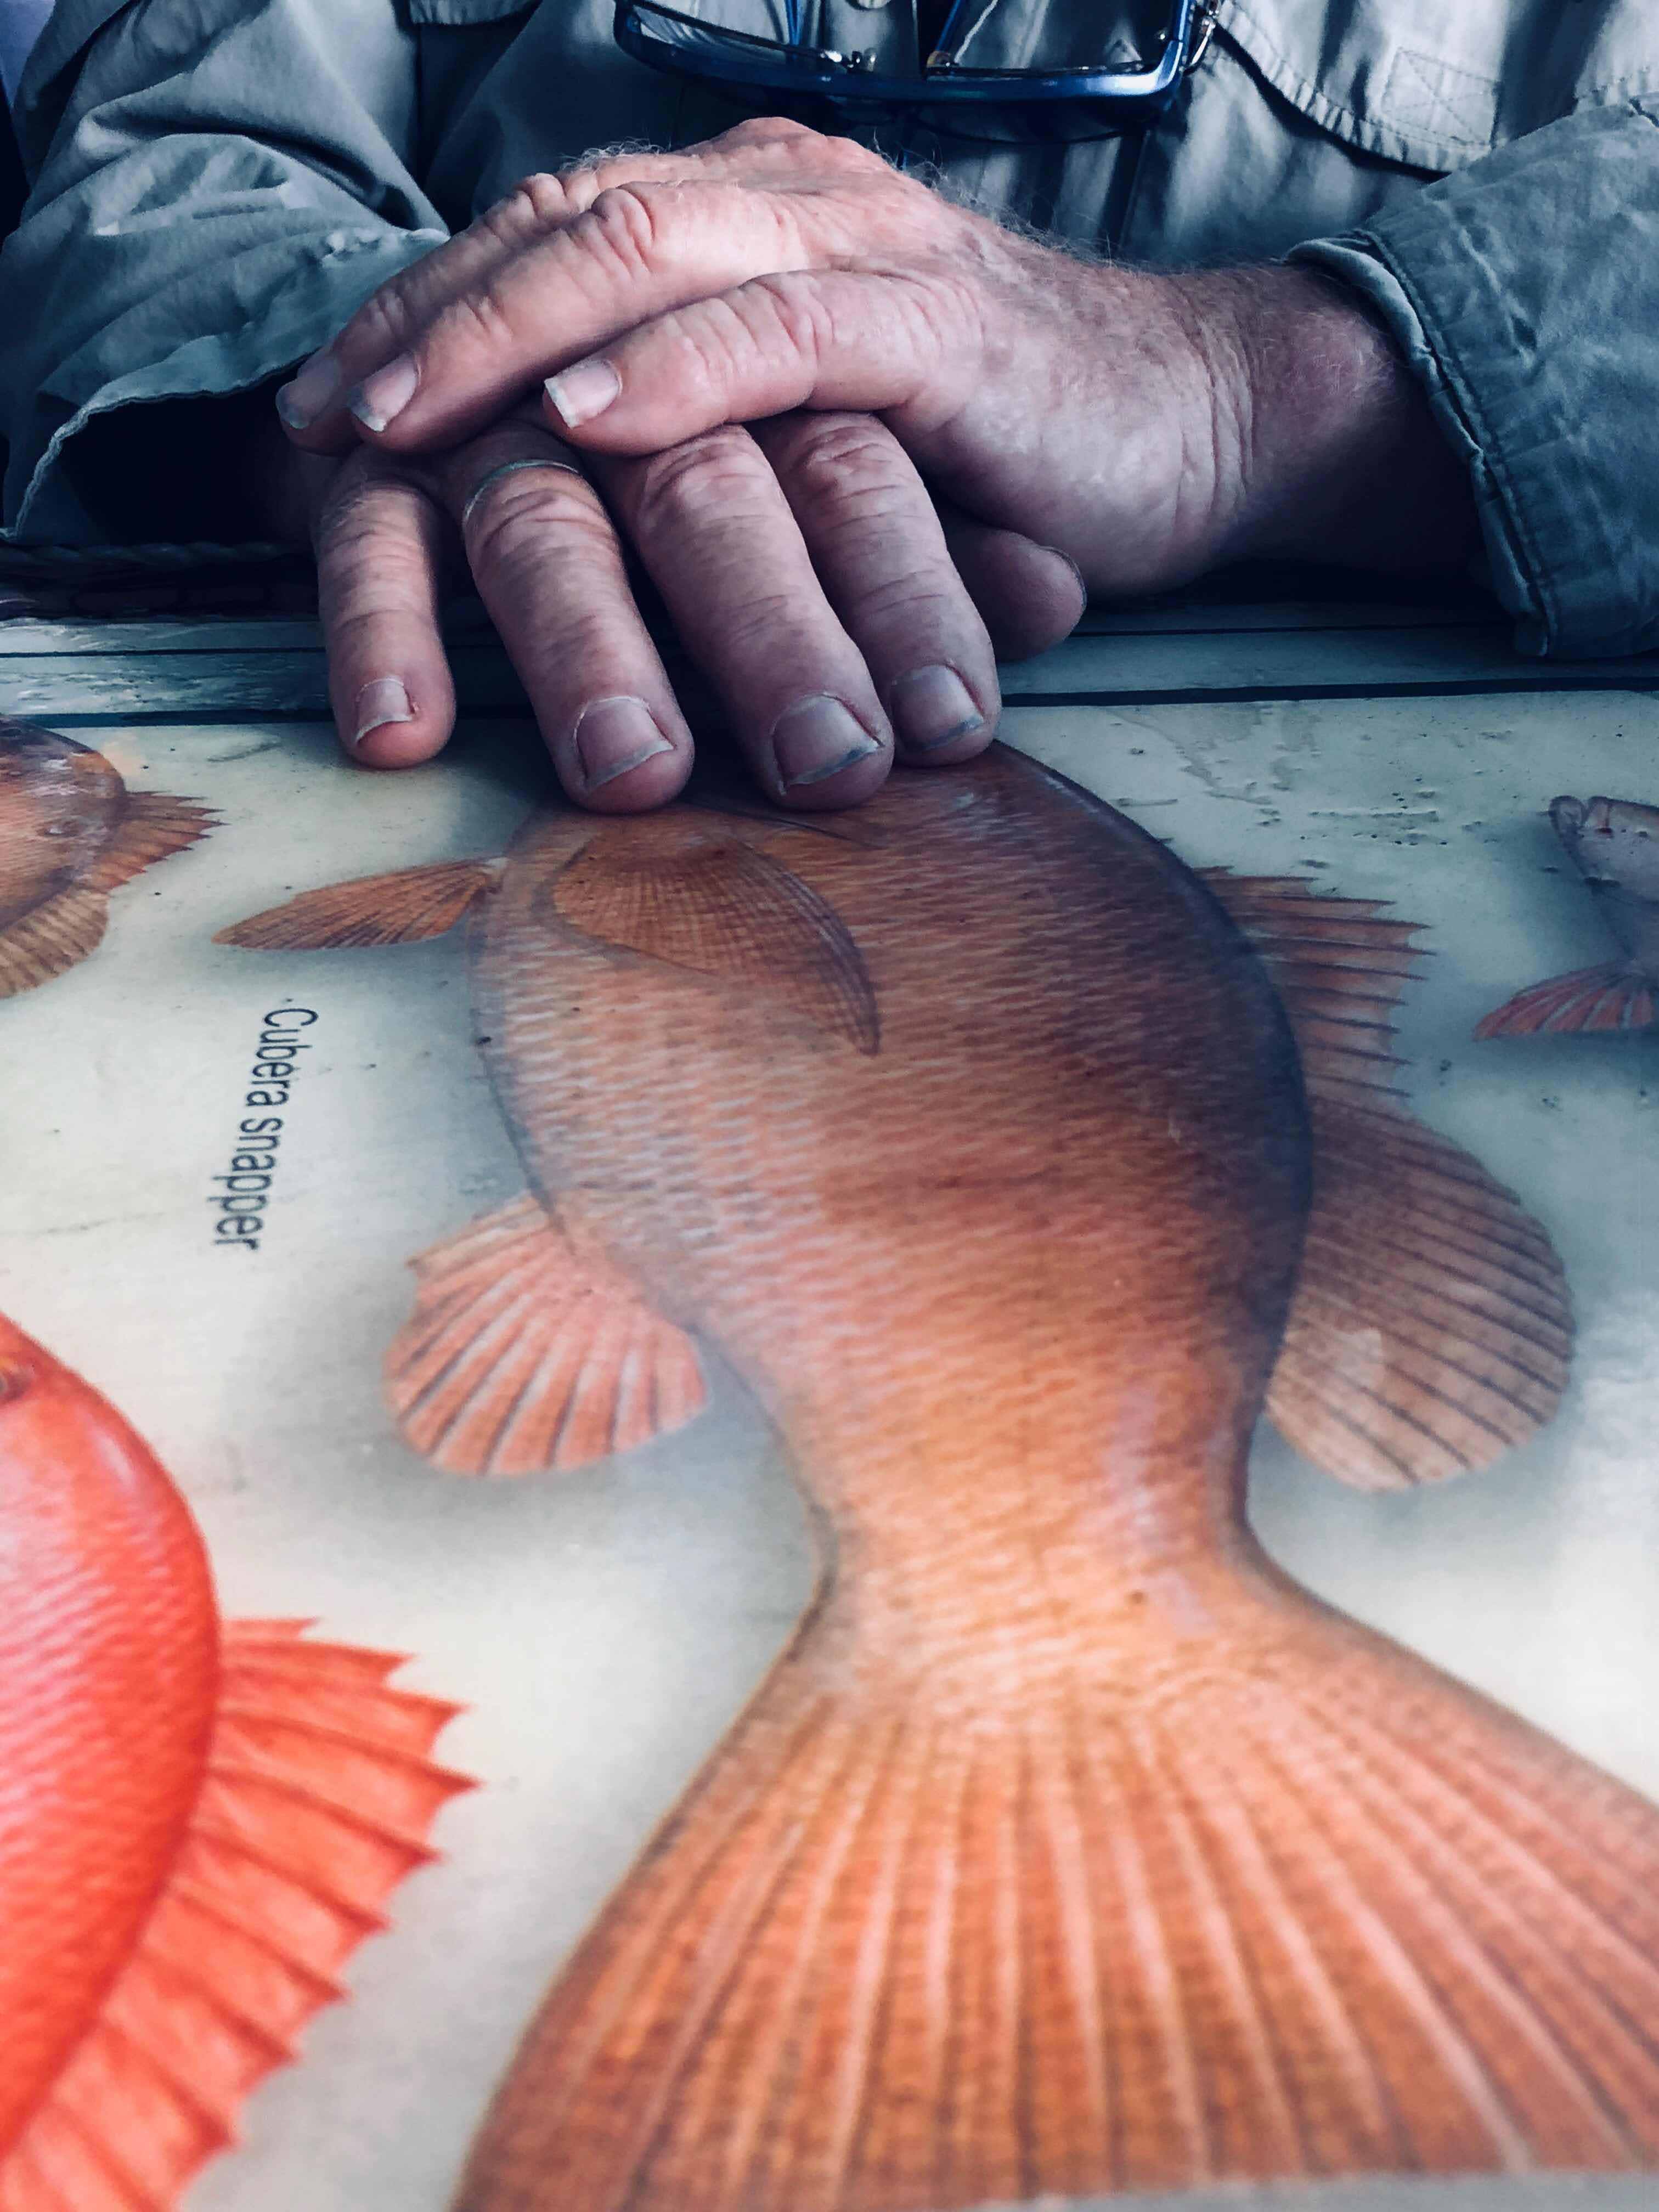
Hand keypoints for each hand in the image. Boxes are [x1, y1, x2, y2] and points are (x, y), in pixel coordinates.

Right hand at [259, 399, 1084, 808]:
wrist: (583, 350)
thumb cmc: (766, 443)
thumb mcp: (888, 465)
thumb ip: (959, 535)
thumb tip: (1054, 596)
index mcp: (769, 340)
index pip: (851, 462)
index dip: (907, 592)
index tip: (951, 729)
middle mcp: (634, 360)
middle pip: (707, 486)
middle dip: (772, 634)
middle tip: (827, 769)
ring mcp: (504, 402)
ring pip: (542, 509)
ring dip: (588, 648)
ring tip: (637, 775)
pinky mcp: (395, 454)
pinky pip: (375, 529)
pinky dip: (378, 619)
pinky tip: (400, 730)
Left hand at [275, 119, 1478, 599]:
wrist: (1192, 427)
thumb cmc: (995, 446)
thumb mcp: (822, 425)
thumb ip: (713, 416)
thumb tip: (561, 489)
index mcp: (752, 212)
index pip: (551, 230)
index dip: (425, 310)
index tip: (321, 409)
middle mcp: (789, 199)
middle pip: (563, 223)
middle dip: (427, 323)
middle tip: (321, 421)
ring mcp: (859, 248)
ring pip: (641, 255)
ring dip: (503, 340)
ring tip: (398, 424)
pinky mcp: (930, 330)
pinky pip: (772, 332)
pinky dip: (666, 374)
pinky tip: (578, 419)